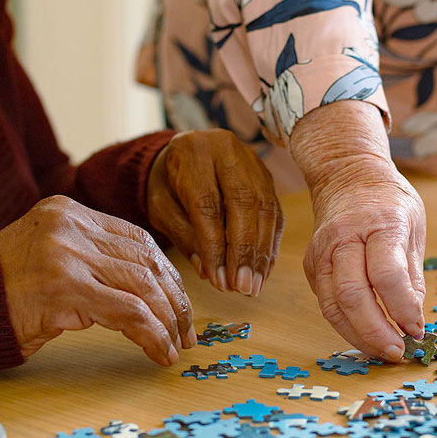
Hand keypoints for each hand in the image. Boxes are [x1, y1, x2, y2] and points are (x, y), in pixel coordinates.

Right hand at [0, 195, 195, 363]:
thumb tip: (148, 289)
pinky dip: (151, 334)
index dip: (168, 275)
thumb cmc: (3, 293)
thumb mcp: (51, 259)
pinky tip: (158, 352)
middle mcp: (70, 225)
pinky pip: (127, 311)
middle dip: (175, 300)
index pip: (138, 239)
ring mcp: (67, 253)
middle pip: (146, 260)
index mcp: (69, 212)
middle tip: (186, 332)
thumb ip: (91, 259)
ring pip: (142, 286)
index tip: (180, 305)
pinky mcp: (64, 286)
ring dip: (167, 321)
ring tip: (175, 346)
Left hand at [147, 129, 282, 295]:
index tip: (217, 280)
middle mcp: (227, 150)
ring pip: (264, 208)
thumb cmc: (168, 185)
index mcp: (192, 152)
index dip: (215, 246)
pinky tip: (262, 270)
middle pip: (243, 203)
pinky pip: (274, 211)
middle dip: (244, 251)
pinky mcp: (266, 175)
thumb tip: (207, 271)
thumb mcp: (162, 208)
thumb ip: (183, 235)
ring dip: (260, 252)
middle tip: (242, 287)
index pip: (207, 204)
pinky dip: (269, 244)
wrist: (185, 154)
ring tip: (253, 286)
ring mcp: (252, 161)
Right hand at [290, 102, 426, 361]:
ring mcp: (323, 252)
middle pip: (352, 294)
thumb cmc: (388, 202)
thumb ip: (412, 276)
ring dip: (358, 336)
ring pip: (333, 305)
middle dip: (376, 331)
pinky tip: (365, 337)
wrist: (346, 175)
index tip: (417, 331)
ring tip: (382, 353)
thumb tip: (413, 322)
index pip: (386, 274)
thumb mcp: (414, 227)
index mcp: (379, 222)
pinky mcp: (312, 266)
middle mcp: (345, 236)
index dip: (401, 308)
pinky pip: (326, 304)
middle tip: (397, 353)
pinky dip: (345, 326)